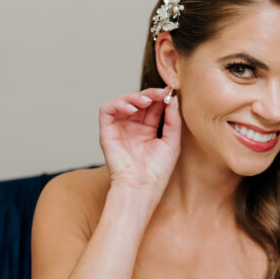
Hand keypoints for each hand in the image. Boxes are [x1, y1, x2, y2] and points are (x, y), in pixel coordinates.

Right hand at [99, 86, 181, 200]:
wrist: (141, 187)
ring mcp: (119, 129)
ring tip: (147, 101)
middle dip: (150, 94)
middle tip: (161, 93)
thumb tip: (173, 99)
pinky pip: (107, 110)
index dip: (160, 98)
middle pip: (139, 102)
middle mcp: (132, 128)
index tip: (171, 92)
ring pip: (123, 102)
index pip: (153, 107)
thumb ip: (173, 119)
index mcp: (147, 131)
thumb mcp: (172, 141)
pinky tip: (132, 109)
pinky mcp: (106, 132)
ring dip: (135, 97)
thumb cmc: (157, 171)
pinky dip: (118, 104)